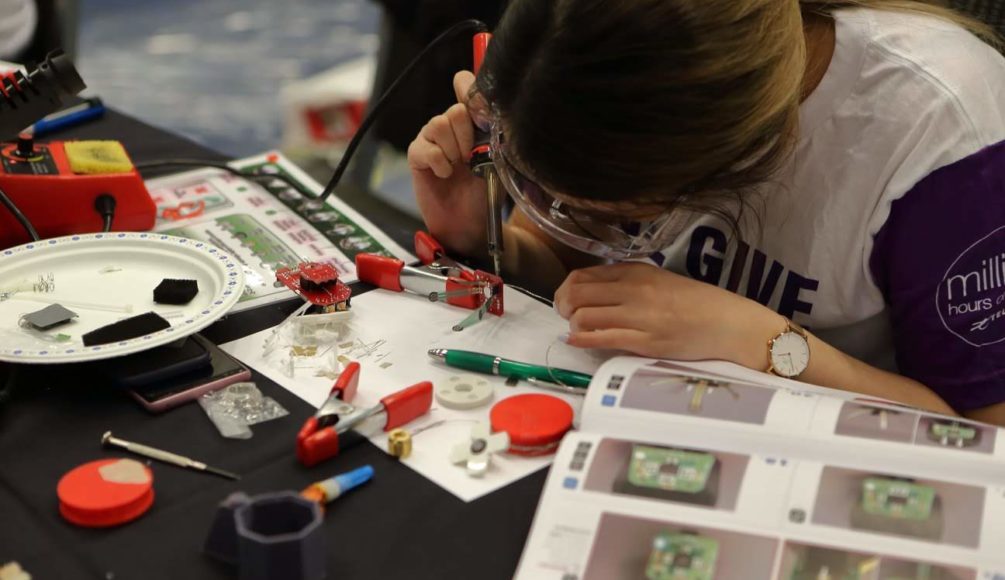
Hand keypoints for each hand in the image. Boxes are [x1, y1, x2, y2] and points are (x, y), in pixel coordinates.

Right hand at [408, 71, 487, 257]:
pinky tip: (445, 174)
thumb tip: (484, 102)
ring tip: (458, 167)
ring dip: (453, 150)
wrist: (469, 222)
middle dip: (467, 136)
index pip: (466, 89)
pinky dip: (439, 162)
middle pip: (455, 110)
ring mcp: (431, 139)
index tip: (478, 112)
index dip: (469, 91)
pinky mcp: (417, 155)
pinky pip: (426, 147)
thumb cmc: (484, 190)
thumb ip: (490, 128)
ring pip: (439, 124)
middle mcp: (449, 126)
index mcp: (470, 122)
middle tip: (470, 158)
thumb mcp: (495, 157)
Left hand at [553, 263, 780, 367]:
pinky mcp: (645, 341)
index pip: (583, 275)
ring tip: (577, 330)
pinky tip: (576, 341)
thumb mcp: (658, 280)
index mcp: (636, 272)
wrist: (727, 322)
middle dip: (562, 307)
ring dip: (573, 325)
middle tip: (565, 316)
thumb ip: (626, 282)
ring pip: (584, 317)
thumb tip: (590, 291)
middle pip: (576, 294)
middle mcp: (634, 290)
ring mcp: (639, 316)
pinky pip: (601, 339)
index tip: (566, 300)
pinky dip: (581, 341)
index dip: (566, 289)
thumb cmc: (694, 302)